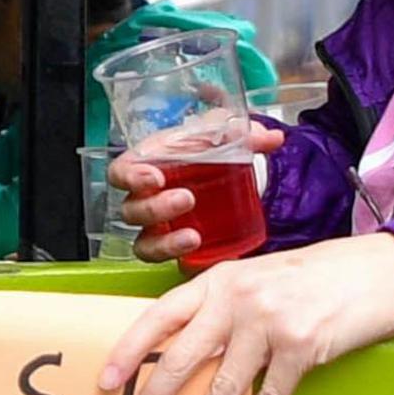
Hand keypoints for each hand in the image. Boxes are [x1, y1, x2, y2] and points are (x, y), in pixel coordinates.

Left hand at [98, 233, 393, 394]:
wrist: (376, 272)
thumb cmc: (312, 279)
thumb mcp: (254, 280)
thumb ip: (218, 309)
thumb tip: (179, 355)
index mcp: (218, 281)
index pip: (159, 317)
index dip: (130, 352)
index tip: (106, 384)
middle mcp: (237, 300)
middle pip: (181, 360)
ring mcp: (270, 324)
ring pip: (221, 391)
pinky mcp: (302, 348)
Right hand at [111, 122, 284, 262]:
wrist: (227, 179)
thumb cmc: (210, 153)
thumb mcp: (223, 136)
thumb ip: (245, 134)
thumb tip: (272, 138)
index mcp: (148, 165)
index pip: (121, 172)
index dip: (130, 176)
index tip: (154, 177)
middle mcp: (145, 199)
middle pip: (131, 210)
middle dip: (155, 207)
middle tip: (186, 198)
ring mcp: (157, 227)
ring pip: (143, 242)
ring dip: (164, 241)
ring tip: (193, 236)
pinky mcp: (172, 247)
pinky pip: (164, 259)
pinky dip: (175, 256)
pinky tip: (197, 247)